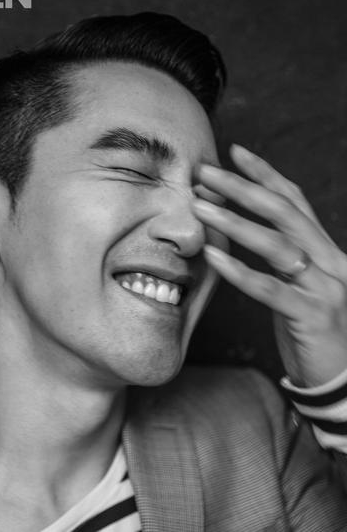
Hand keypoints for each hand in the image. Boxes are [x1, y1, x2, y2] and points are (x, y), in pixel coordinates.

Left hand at [193, 144, 346, 386]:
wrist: (343, 380)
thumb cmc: (313, 330)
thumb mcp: (300, 286)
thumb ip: (280, 258)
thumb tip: (237, 230)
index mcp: (327, 251)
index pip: (295, 201)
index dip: (265, 174)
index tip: (234, 151)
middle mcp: (332, 262)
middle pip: (285, 212)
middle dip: (243, 187)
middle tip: (205, 171)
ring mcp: (326, 288)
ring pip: (278, 245)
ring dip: (234, 221)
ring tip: (199, 206)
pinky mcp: (314, 317)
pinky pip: (270, 290)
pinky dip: (238, 271)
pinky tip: (211, 256)